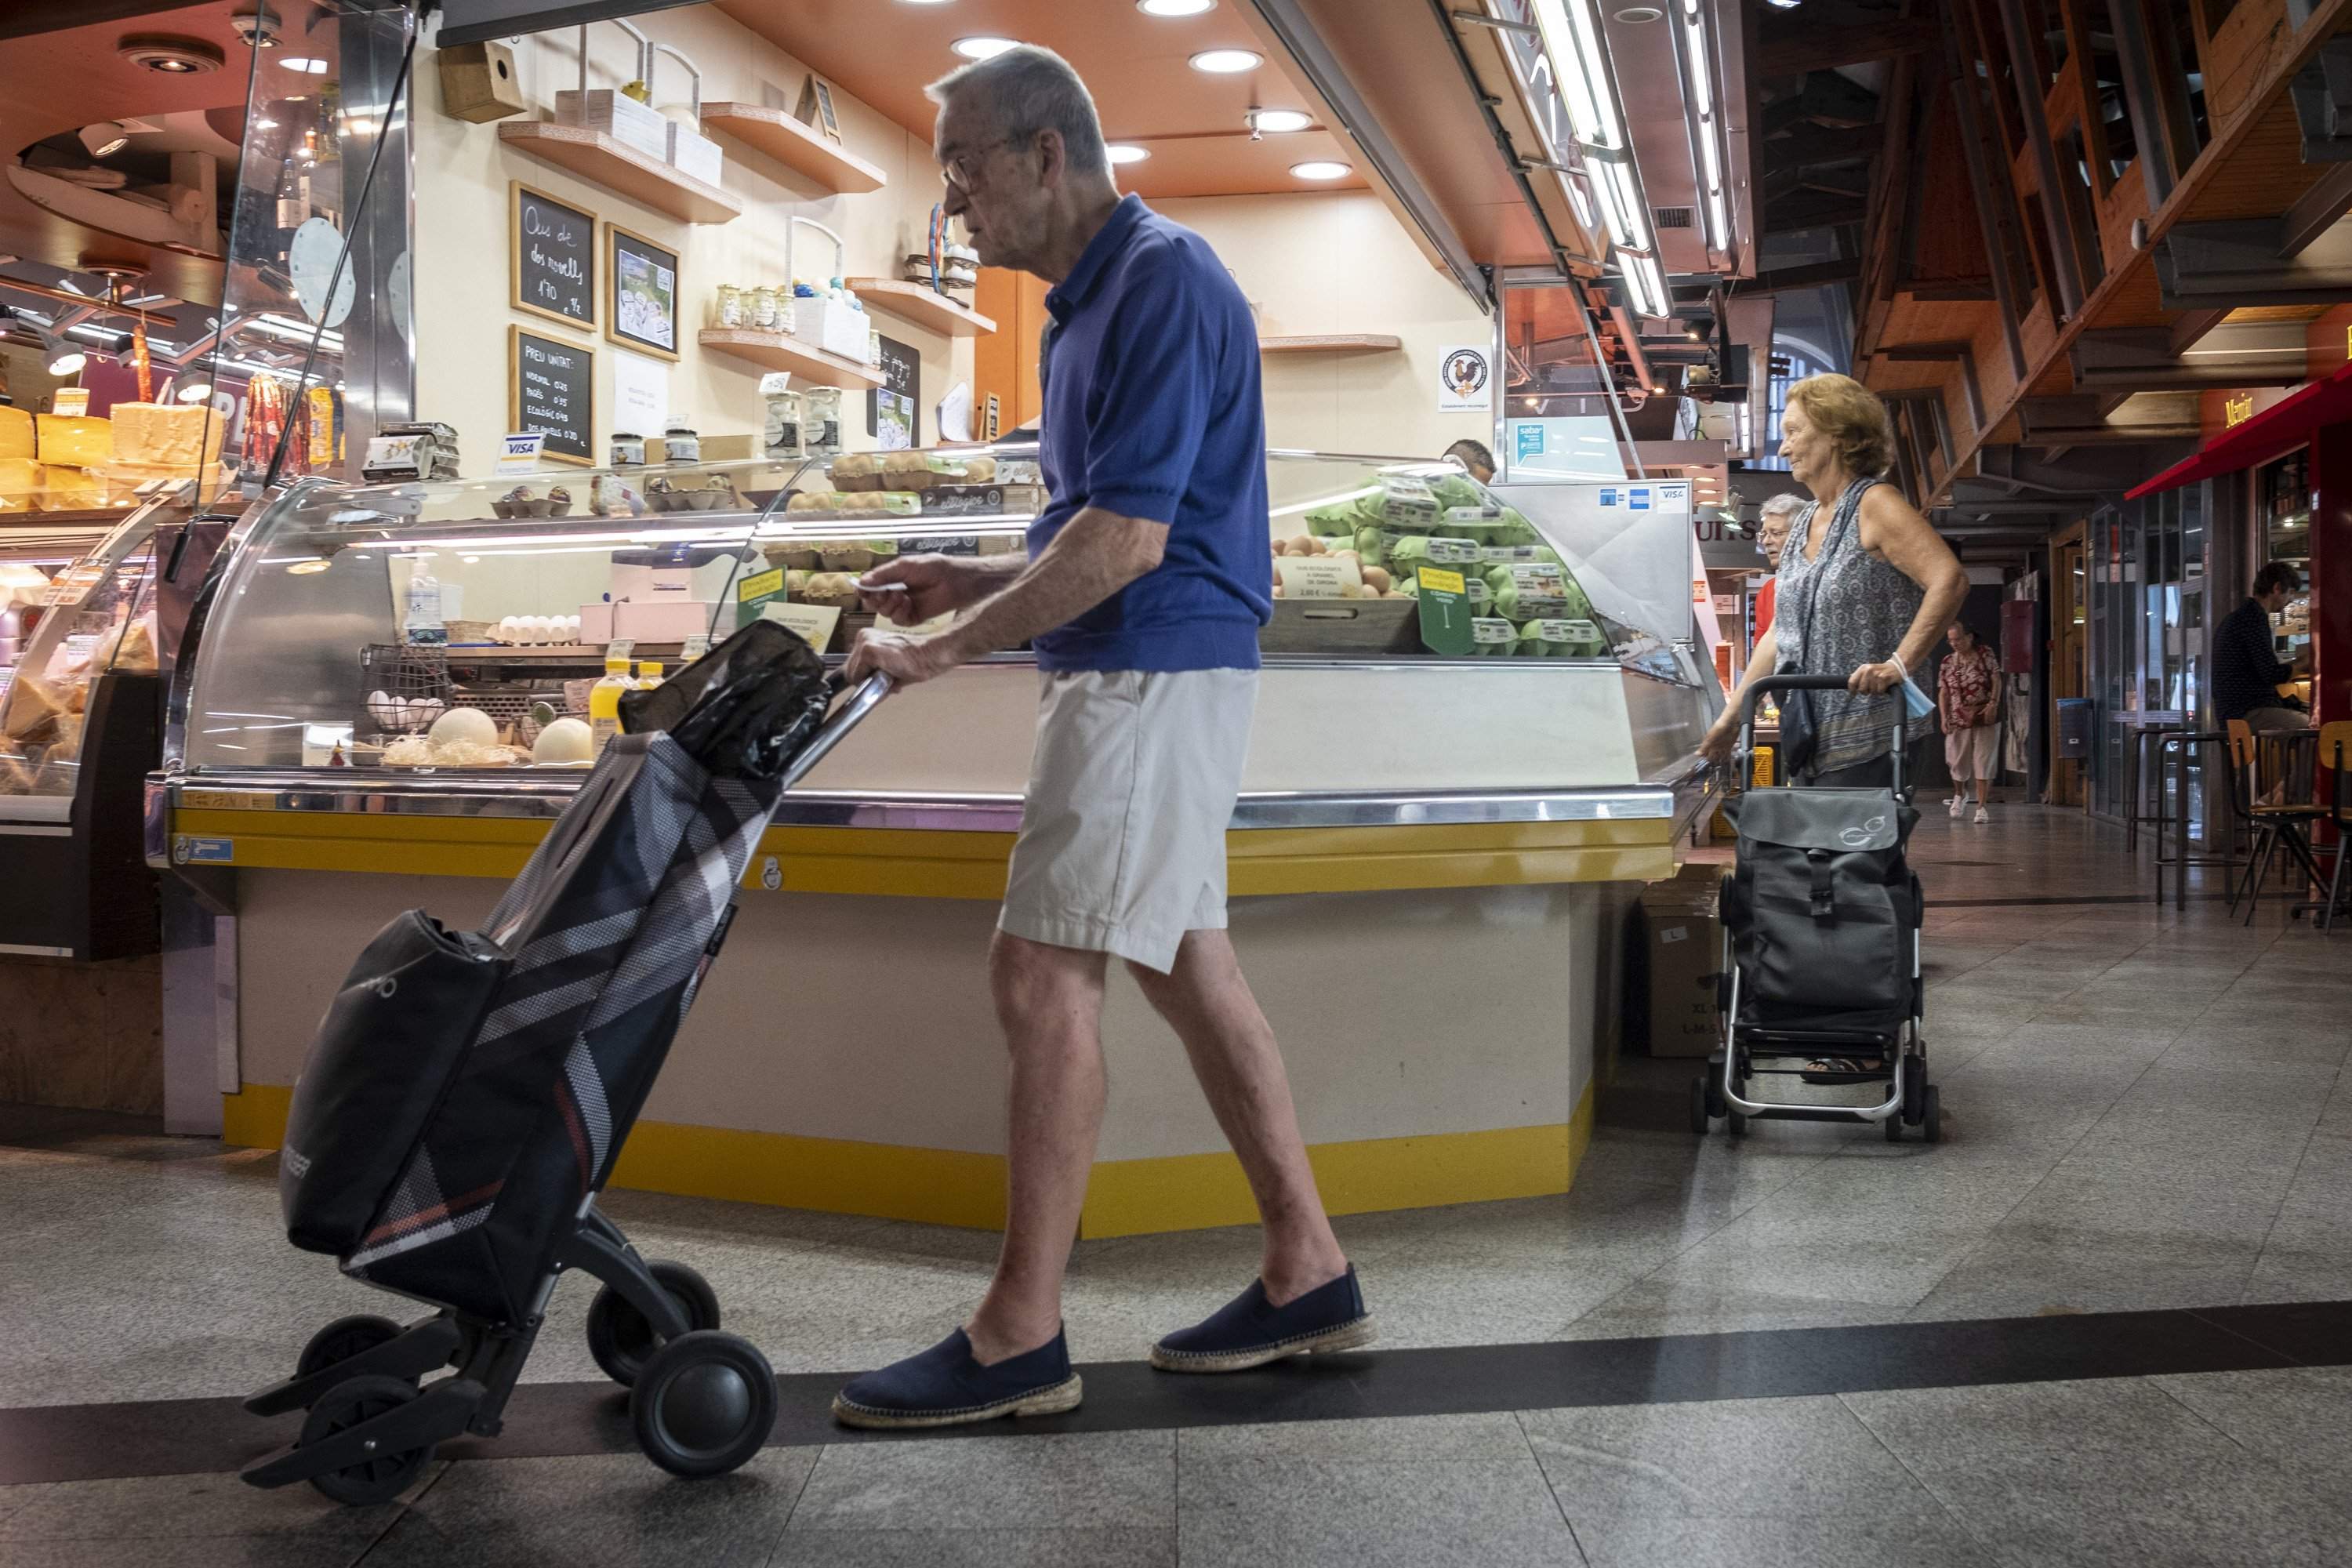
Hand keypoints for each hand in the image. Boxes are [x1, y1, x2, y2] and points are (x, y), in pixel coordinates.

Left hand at [843, 627, 952, 687]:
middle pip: (850, 670)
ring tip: (889, 676)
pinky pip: (859, 676)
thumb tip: (865, 690)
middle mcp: (863, 636)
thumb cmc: (915, 661)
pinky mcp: (868, 650)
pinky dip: (872, 683)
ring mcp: (864, 642)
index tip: (880, 679)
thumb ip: (873, 673)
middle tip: (886, 679)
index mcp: (867, 638)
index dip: (865, 678)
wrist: (928, 655)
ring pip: (853, 675)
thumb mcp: (888, 666)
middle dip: (866, 681)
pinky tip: (888, 676)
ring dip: (869, 682)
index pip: (852, 666)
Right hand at [857, 553, 986, 623]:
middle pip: (872, 602)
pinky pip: (897, 621)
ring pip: (883, 613)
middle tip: (885, 593)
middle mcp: (894, 593)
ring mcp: (903, 607)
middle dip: (876, 599)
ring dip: (889, 605)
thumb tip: (862, 581)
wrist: (956, 581)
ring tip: (902, 595)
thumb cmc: (935, 568)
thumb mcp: (906, 566)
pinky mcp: (912, 618)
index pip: (869, 587)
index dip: (864, 590)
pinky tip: (908, 603)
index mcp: (891, 579)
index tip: (862, 590)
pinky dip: (899, 612)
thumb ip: (884, 574)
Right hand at [1699, 717, 1737, 766]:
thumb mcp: (1710, 739)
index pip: (1705, 754)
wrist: (1730, 723)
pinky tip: (1727, 762)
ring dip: (1719, 761)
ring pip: (1720, 756)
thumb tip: (1696, 755)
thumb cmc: (1718, 728)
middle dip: (1712, 762)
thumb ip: (1704, 747)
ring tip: (1719, 769)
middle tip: (1712, 770)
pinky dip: (1727, 758)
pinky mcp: (1729, 746)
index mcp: (1709, 744)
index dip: (1705, 759)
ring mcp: (1722, 746)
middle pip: (1712, 756)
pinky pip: (1727, 754)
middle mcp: (1715, 746)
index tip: (1704, 767)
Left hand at [1849, 659, 1903, 695]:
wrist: (1896, 667)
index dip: (1852, 690)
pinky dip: (1881, 691)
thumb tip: (1850, 685)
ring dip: (1875, 691)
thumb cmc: (1880, 671)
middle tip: (1871, 689)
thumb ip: (1859, 677)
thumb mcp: (1867, 671)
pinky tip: (1884, 686)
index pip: (1851, 681)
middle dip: (1866, 692)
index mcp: (1862, 668)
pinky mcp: (1884, 678)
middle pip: (1861, 689)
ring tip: (1878, 686)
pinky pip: (1879, 691)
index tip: (1854, 694)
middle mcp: (1868, 670)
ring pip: (1871, 691)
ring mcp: (1876, 674)